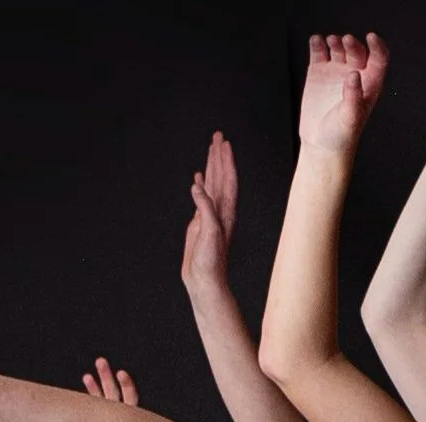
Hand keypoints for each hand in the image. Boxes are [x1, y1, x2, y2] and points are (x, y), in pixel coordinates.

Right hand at [180, 130, 237, 293]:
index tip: (223, 143)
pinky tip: (198, 177)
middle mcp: (220, 211)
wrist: (205, 281)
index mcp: (225, 212)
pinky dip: (200, 184)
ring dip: (211, 166)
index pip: (228, 180)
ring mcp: (210, 216)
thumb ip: (205, 208)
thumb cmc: (211, 262)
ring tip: (210, 149)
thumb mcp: (209, 233)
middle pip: (221, 177)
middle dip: (219, 156)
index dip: (226, 161)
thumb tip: (197, 186)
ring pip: (212, 184)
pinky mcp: (200, 223)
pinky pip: (201, 197)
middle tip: (217, 136)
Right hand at [300, 31, 388, 151]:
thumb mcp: (350, 119)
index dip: (377, 47)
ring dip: (336, 41)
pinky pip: (319, 51)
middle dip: (353, 44)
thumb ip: (353, 97)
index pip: (378, 60)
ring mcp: (336, 72)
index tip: (371, 37)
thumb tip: (354, 75)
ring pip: (338, 48)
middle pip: (357, 51)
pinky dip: (317, 43)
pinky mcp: (318, 72)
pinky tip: (316, 41)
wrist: (321, 145)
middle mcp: (354, 76)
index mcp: (369, 86)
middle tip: (346, 41)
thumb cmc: (341, 136)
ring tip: (330, 41)